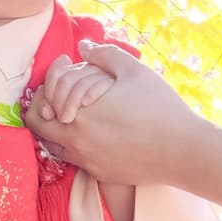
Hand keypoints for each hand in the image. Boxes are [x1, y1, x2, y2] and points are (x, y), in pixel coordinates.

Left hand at [25, 41, 208, 187]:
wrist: (183, 150)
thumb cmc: (159, 106)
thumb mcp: (133, 70)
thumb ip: (104, 54)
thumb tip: (83, 46)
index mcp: (78, 113)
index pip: (43, 95)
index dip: (51, 74)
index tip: (65, 62)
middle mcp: (75, 140)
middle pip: (38, 123)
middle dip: (42, 102)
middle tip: (58, 88)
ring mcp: (87, 161)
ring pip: (52, 143)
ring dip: (55, 124)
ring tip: (72, 108)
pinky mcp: (100, 174)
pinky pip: (74, 158)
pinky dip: (74, 141)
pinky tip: (94, 128)